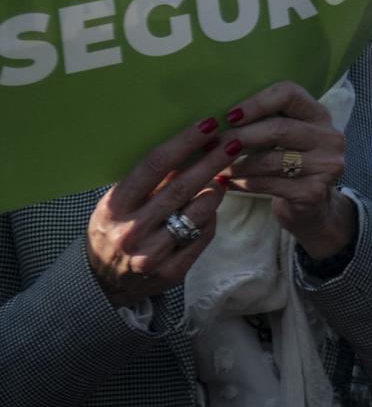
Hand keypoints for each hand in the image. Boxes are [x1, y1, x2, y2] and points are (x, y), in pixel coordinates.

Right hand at [87, 116, 242, 308]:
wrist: (102, 282)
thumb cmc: (115, 229)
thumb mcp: (118, 203)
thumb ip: (148, 182)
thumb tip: (190, 147)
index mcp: (114, 207)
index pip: (154, 166)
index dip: (184, 143)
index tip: (208, 124)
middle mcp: (131, 231)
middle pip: (181, 188)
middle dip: (212, 161)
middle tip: (234, 142)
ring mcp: (151, 255)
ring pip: (199, 213)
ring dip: (215, 191)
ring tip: (220, 180)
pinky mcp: (171, 272)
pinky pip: (204, 236)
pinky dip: (211, 219)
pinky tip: (210, 210)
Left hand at [218, 82, 355, 260]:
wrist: (311, 205)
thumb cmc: (289, 162)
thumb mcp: (286, 136)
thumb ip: (265, 121)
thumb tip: (215, 118)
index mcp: (319, 115)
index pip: (290, 94)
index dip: (257, 102)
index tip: (230, 116)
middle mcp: (330, 137)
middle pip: (279, 129)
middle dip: (239, 137)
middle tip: (210, 146)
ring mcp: (326, 165)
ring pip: (271, 160)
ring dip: (237, 164)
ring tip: (215, 168)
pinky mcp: (313, 191)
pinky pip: (268, 184)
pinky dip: (242, 183)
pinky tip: (227, 183)